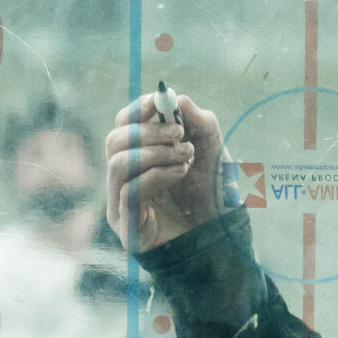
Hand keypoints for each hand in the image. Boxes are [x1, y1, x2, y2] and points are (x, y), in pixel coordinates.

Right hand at [104, 91, 225, 253]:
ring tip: (184, 158)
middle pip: (114, 141)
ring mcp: (121, 204)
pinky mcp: (127, 227)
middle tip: (179, 135)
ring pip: (117, 164)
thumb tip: (177, 98)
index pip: (122, 125)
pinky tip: (179, 174)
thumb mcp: (213, 150)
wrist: (224, 239)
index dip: (137, 110)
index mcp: (138, 157)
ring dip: (154, 153)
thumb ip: (199, 122)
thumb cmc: (214, 195)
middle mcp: (124, 179)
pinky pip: (129, 192)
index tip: (159, 101)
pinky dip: (156, 175)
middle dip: (148, 132)